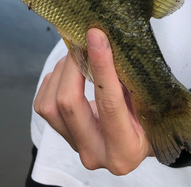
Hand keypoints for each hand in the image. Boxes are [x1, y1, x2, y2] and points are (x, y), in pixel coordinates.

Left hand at [34, 28, 153, 174]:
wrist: (135, 144)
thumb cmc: (147, 119)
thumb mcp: (147, 102)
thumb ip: (128, 79)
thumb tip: (105, 42)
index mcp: (125, 149)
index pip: (108, 102)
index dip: (100, 66)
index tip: (96, 36)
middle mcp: (96, 154)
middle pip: (68, 104)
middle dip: (72, 66)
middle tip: (82, 43)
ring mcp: (74, 147)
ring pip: (49, 105)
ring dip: (60, 73)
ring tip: (76, 56)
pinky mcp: (61, 136)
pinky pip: (42, 105)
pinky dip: (52, 81)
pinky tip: (67, 72)